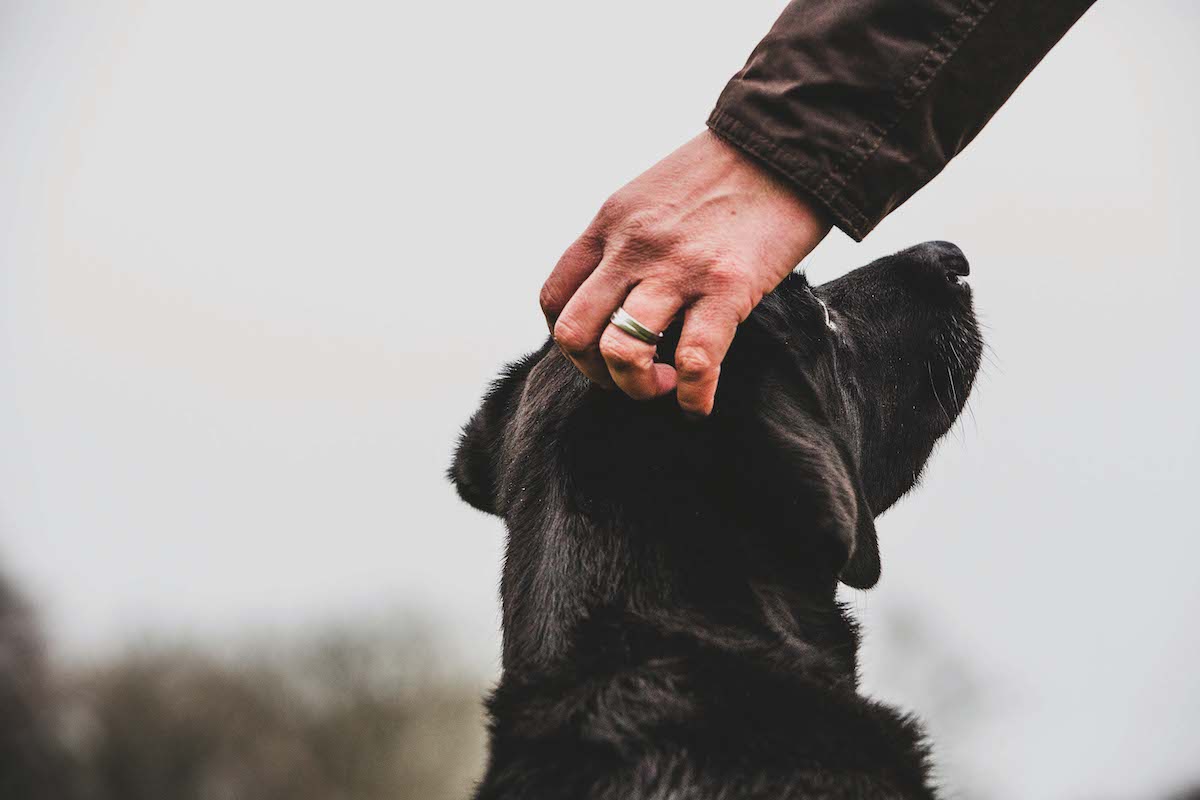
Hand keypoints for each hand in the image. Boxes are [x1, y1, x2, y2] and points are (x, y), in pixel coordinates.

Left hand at [539, 130, 829, 415]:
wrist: (790, 145)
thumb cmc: (727, 176)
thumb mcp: (652, 197)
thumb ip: (628, 242)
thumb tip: (622, 297)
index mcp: (610, 224)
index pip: (555, 299)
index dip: (571, 341)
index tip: (601, 351)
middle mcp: (632, 247)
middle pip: (573, 334)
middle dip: (594, 373)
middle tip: (629, 376)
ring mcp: (677, 267)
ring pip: (621, 352)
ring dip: (637, 387)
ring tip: (662, 386)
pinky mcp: (728, 286)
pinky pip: (694, 363)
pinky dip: (691, 398)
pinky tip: (698, 405)